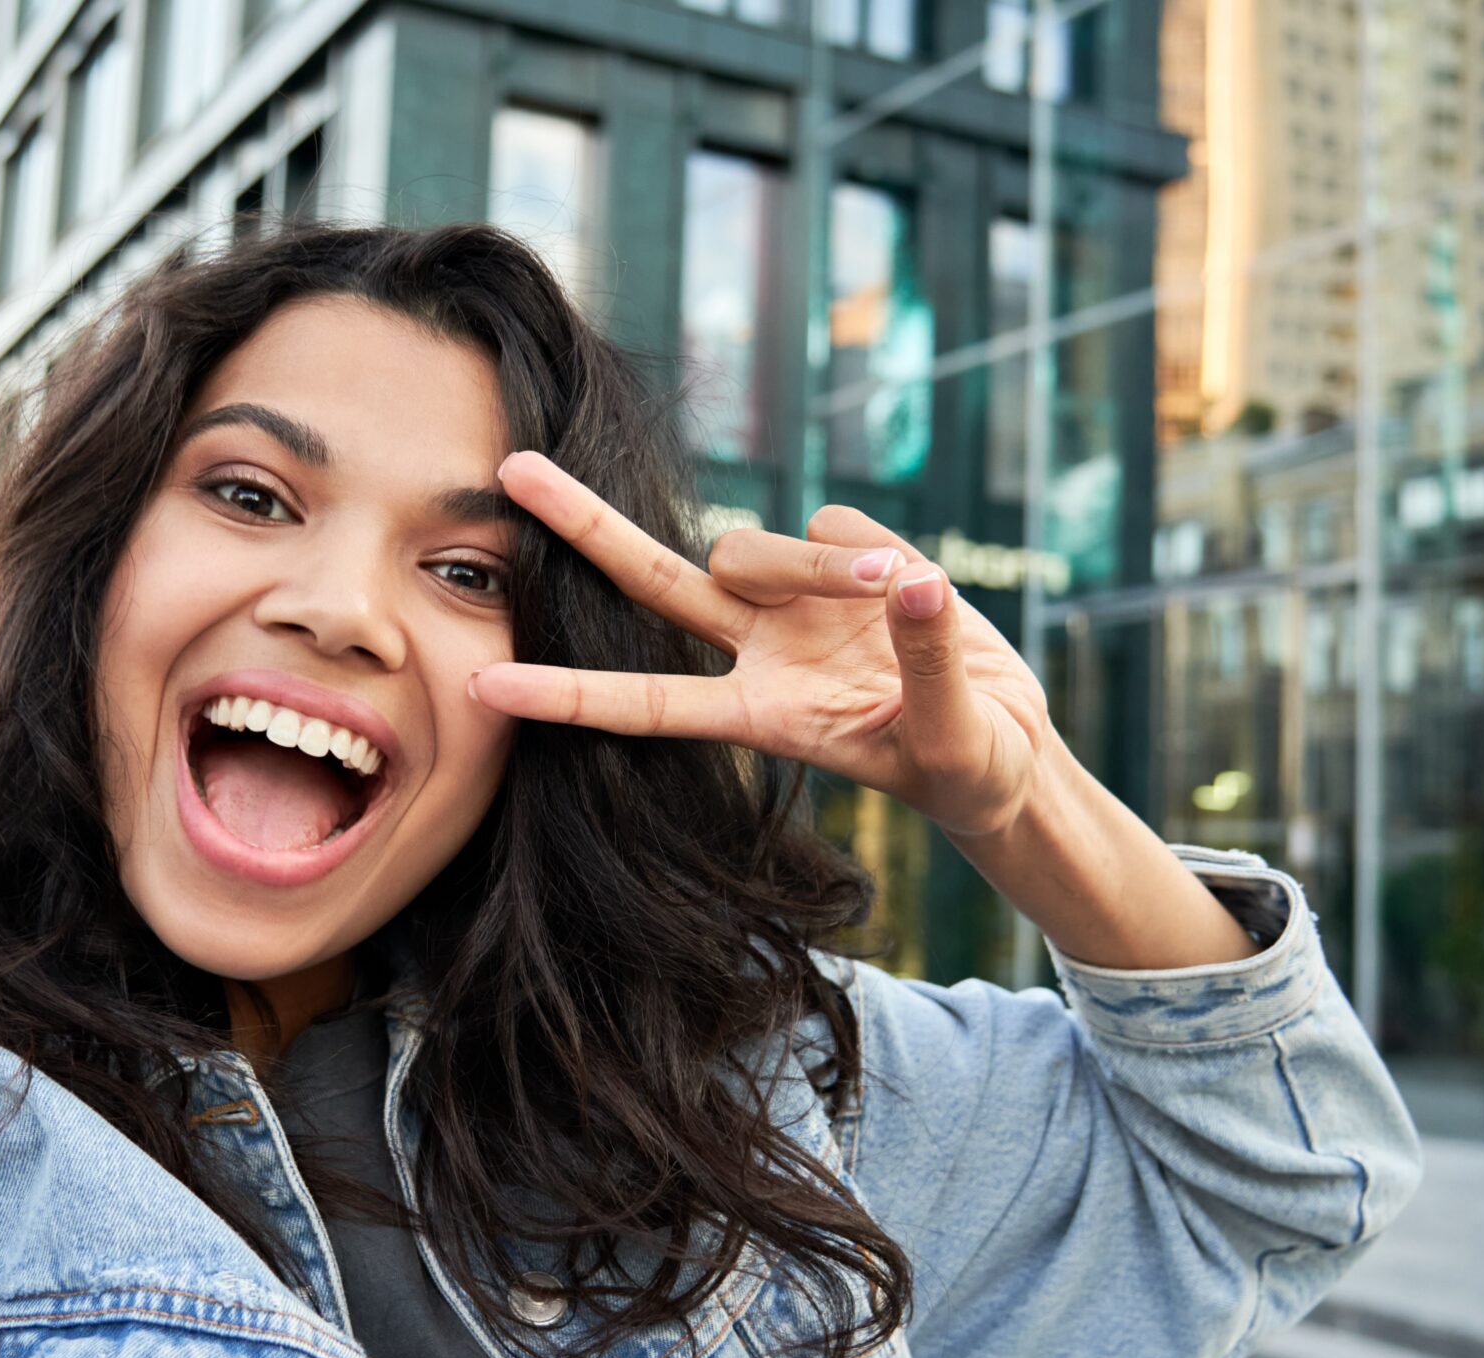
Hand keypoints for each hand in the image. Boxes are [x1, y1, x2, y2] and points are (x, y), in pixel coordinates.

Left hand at [469, 452, 1056, 837]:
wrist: (1002, 743)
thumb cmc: (963, 763)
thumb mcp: (952, 736)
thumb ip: (929, 662)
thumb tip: (914, 584)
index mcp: (761, 715)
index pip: (646, 705)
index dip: (566, 696)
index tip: (481, 684)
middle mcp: (758, 651)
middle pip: (651, 581)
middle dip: (584, 524)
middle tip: (511, 468)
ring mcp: (795, 602)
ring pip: (756, 545)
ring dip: (816, 563)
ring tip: (896, 591)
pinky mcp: (844, 557)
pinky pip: (838, 524)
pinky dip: (875, 548)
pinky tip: (914, 586)